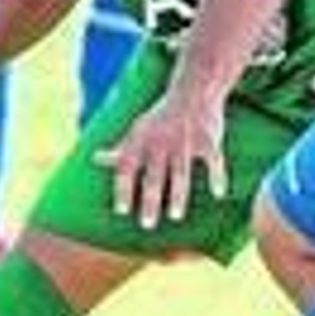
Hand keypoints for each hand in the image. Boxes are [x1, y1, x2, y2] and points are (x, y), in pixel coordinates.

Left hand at [97, 85, 228, 230]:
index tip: (121, 211)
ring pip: (181, 172)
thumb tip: (95, 158)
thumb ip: (120, 149)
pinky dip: (217, 176)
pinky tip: (219, 193)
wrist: (192, 91)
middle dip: (150, 199)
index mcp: (141, 140)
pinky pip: (213, 160)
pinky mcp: (208, 139)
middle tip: (147, 224)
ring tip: (174, 216)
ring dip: (177, 195)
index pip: (128, 168)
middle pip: (154, 175)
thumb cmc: (161, 117)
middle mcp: (161, 141)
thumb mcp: (138, 130)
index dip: (123, 189)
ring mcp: (185, 140)